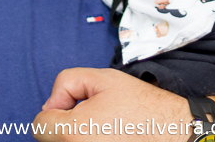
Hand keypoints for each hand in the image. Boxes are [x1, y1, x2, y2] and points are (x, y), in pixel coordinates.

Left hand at [33, 68, 190, 140]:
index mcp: (72, 132)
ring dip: (77, 137)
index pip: (40, 124)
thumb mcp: (102, 78)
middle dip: (66, 125)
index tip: (77, 106)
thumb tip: (52, 105)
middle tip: (96, 116)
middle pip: (50, 140)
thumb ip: (66, 82)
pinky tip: (109, 138)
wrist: (174, 132)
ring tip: (104, 130)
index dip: (58, 108)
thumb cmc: (141, 106)